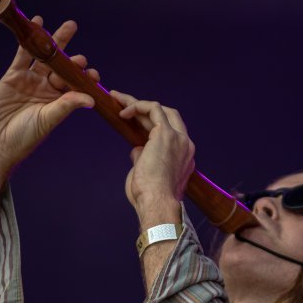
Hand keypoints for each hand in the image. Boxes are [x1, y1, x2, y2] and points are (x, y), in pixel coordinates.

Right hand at [0, 17, 96, 174]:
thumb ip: (66, 105)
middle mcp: (46, 90)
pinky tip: (38, 24)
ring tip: (70, 26)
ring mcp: (30, 81)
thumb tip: (91, 99)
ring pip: (45, 58)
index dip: (84, 78)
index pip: (75, 85)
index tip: (92, 74)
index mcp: (58, 102)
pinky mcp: (13, 76)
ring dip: (55, 42)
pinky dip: (29, 41)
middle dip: (73, 59)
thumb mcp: (47, 120)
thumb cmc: (23, 137)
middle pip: (62, 69)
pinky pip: (23, 55)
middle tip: (82, 54)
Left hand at [112, 92, 195, 212]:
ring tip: (117, 100)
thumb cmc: (150, 196)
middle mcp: (185, 144)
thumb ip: (145, 159)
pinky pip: (153, 108)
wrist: (157, 202)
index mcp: (184, 156)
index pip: (170, 131)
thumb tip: (137, 150)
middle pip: (168, 116)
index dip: (150, 124)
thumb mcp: (148, 174)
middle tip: (123, 105)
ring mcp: (178, 138)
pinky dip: (137, 106)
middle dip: (144, 108)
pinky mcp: (166, 133)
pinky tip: (123, 112)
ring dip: (137, 103)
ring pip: (160, 109)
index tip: (133, 122)